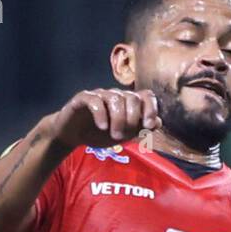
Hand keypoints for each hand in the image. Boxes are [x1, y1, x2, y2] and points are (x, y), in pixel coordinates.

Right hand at [45, 89, 160, 152]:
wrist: (71, 135)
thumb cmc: (97, 133)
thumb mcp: (122, 135)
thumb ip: (139, 128)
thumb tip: (159, 123)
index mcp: (127, 102)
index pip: (146, 96)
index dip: (151, 109)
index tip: (149, 125)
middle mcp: (115, 95)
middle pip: (132, 98)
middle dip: (132, 119)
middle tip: (123, 136)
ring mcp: (99, 95)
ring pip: (116, 99)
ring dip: (118, 119)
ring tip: (114, 135)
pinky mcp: (83, 98)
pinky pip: (96, 101)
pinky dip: (101, 114)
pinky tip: (102, 127)